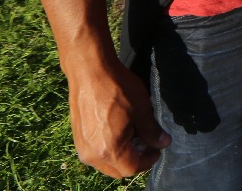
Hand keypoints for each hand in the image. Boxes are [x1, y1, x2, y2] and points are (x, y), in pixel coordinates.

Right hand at [67, 59, 169, 177]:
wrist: (89, 72)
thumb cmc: (118, 89)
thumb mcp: (142, 110)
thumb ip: (153, 132)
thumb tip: (163, 143)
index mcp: (109, 150)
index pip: (132, 168)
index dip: (148, 160)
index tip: (157, 149)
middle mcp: (92, 155)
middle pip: (118, 170)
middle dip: (135, 161)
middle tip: (147, 144)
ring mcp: (82, 147)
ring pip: (105, 164)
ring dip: (121, 156)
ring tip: (133, 136)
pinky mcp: (77, 138)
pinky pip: (96, 153)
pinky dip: (109, 149)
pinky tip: (118, 132)